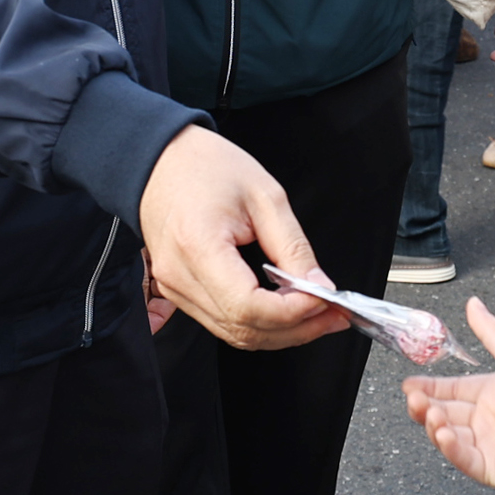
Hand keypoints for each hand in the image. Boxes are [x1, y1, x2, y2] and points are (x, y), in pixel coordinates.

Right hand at [138, 126, 351, 353]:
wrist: (161, 161)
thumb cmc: (204, 167)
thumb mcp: (265, 196)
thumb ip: (292, 247)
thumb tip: (318, 286)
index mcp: (198, 246)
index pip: (248, 306)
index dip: (292, 312)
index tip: (324, 300)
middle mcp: (180, 276)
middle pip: (243, 329)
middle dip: (296, 329)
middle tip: (334, 315)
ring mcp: (175, 288)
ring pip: (234, 334)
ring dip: (280, 332)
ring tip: (317, 315)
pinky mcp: (178, 291)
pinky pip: (222, 322)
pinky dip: (258, 323)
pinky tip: (284, 310)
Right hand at [403, 298, 494, 494]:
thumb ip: (493, 334)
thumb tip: (474, 304)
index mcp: (493, 394)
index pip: (453, 389)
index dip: (430, 387)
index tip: (409, 384)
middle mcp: (487, 420)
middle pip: (445, 413)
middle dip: (425, 406)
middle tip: (414, 400)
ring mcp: (488, 445)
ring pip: (449, 436)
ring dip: (435, 425)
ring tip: (432, 414)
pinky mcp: (491, 469)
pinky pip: (464, 458)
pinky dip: (450, 447)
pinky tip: (445, 433)